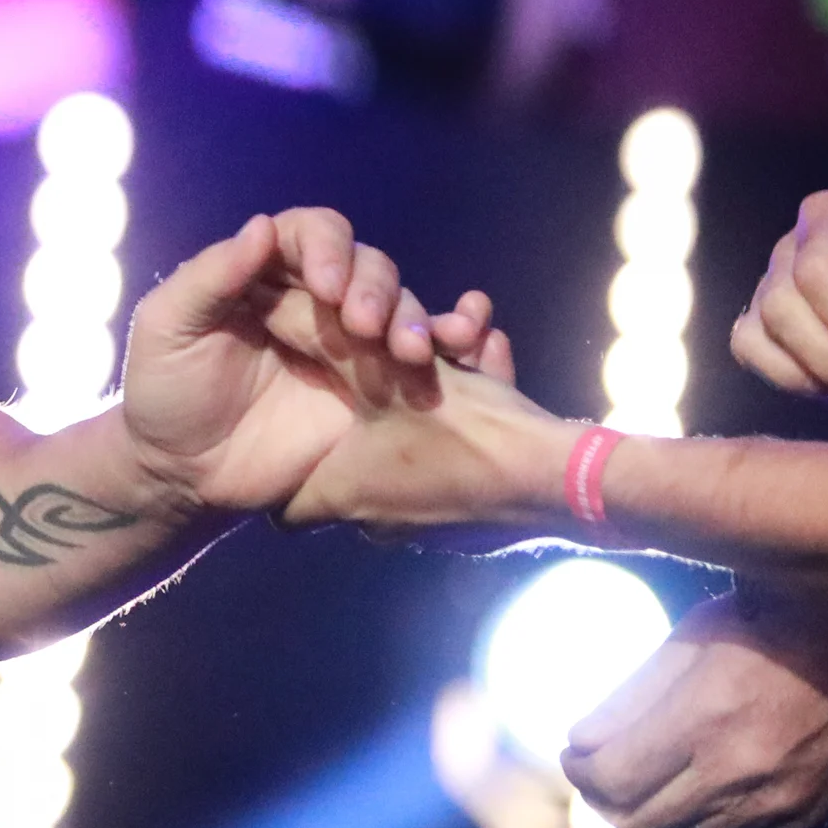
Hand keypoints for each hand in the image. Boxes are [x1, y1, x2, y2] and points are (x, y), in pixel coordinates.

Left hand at [118, 209, 484, 517]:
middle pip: (366, 266)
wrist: (183, 473)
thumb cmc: (165, 391)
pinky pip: (420, 359)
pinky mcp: (374, 389)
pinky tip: (459, 349)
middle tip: (365, 325)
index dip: (327, 247)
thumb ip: (210, 277)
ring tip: (407, 351)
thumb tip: (263, 226)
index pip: (311, 234)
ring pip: (400, 308)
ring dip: (413, 319)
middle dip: (376, 287)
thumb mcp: (167, 328)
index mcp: (265, 272)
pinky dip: (446, 347)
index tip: (326, 284)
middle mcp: (315, 299)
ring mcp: (350, 344)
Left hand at [278, 322, 571, 541]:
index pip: (283, 507)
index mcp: (340, 497)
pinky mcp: (476, 514)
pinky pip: (454, 457)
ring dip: (423, 402)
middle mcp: (376, 520)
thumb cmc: (458, 430)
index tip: (291, 425)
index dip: (284, 469)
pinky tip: (491, 361)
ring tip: (452, 350)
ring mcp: (428, 522)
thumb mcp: (380, 371)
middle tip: (380, 370)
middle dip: (367, 415)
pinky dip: (463, 417)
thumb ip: (321, 339)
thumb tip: (269, 304)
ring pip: (409, 452)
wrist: (558, 479)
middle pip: (348, 470)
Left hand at [561, 590, 827, 827]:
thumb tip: (577, 740)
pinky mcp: (806, 818)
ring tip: (646, 774)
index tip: (573, 749)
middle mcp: (741, 773)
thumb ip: (633, 694)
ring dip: (650, 813)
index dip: (577, 767)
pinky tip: (702, 784)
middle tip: (599, 766)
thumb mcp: (696, 634)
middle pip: (634, 822)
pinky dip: (701, 823)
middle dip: (603, 796)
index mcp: (706, 718)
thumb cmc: (784, 620)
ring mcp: (778, 804)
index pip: (608, 779)